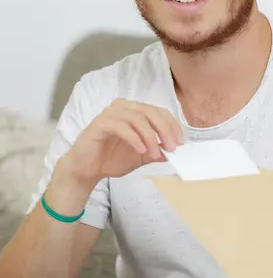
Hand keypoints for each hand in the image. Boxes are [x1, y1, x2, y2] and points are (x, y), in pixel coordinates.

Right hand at [57, 99, 183, 189]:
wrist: (87, 169)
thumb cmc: (112, 158)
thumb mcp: (141, 156)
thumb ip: (157, 151)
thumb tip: (175, 150)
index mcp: (134, 111)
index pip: (159, 111)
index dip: (172, 125)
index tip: (180, 143)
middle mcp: (124, 107)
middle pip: (151, 112)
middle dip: (165, 130)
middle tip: (172, 148)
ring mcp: (111, 114)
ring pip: (138, 118)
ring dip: (150, 137)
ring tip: (154, 153)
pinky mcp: (100, 124)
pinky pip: (122, 127)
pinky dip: (134, 138)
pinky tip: (141, 150)